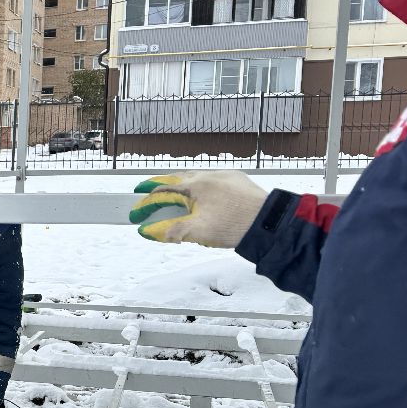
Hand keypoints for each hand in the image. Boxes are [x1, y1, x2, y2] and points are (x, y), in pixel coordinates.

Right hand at [129, 171, 267, 247]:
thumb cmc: (237, 225)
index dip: (146, 203)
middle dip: (159, 187)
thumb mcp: (198, 232)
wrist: (270, 223)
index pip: (162, 192)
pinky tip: (201, 198)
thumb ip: (170, 231)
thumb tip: (149, 231)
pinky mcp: (238, 181)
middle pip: (176, 179)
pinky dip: (200, 189)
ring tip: (172, 198)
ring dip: (180, 188)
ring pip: (195, 179)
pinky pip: (212, 181)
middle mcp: (209, 176)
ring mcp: (225, 176)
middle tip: (146, 193)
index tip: (136, 213)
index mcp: (196, 185)